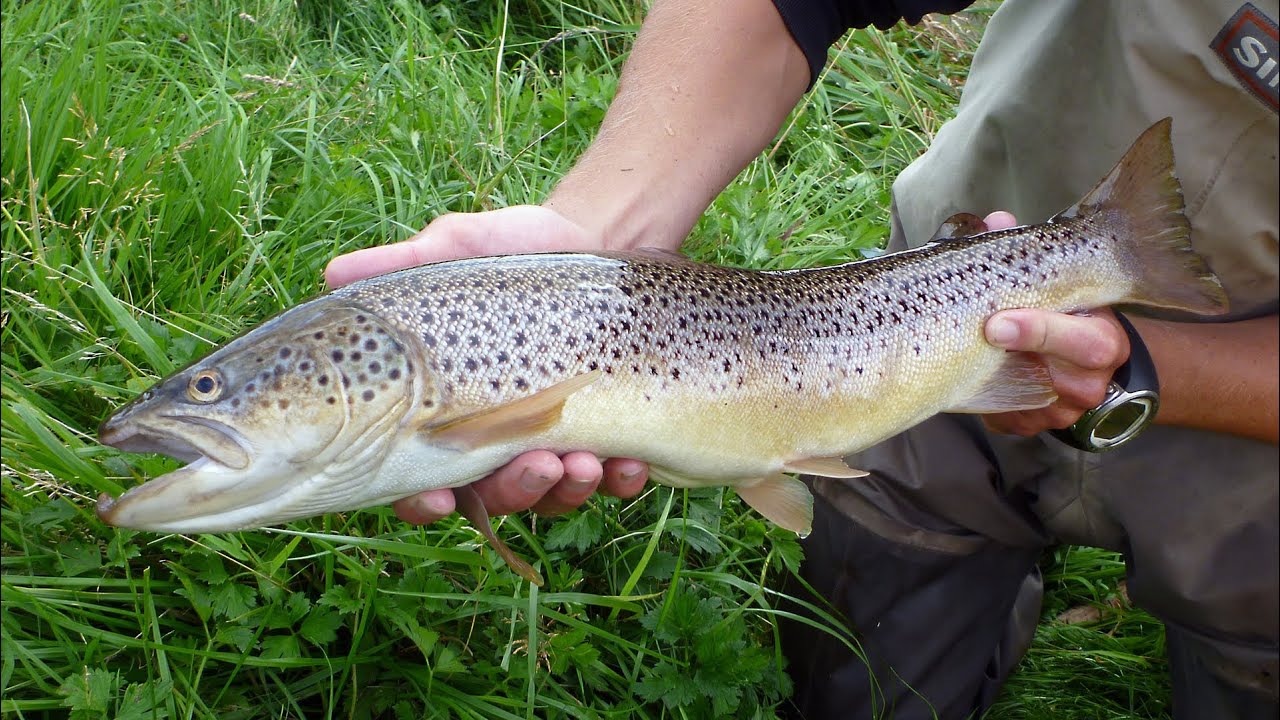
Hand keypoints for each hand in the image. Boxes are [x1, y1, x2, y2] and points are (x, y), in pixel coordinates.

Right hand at [324, 206, 648, 524]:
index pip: (418, 479)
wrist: (596, 240)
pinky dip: (620, 481)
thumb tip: (334, 275)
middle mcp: (495, 442)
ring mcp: (553, 445)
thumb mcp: (459, 250)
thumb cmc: (511, 253)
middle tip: (538, 466)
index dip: (420, 501)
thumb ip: (403, 267)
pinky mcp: (609, 438)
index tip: (436, 496)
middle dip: (515, 491)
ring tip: (585, 462)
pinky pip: (613, 481)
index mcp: (446, 414)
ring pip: (552, 497)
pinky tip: (629, 465)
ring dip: (567, 491)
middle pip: (494, 498)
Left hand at [977, 212, 1130, 435]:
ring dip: (993, 381)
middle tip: (984, 334)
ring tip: (965, 354)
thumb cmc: (1064, 313)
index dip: (1041, 332)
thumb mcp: (1055, 283)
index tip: (997, 322)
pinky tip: (965, 378)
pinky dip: (982, 401)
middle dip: (1019, 358)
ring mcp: (1063, 412)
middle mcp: (1090, 381)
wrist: (1084, 364)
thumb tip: (996, 221)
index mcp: (1103, 339)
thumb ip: (1024, 255)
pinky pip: (1005, 420)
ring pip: (1028, 406)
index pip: (1087, 342)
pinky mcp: (1032, 427)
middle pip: (1066, 382)